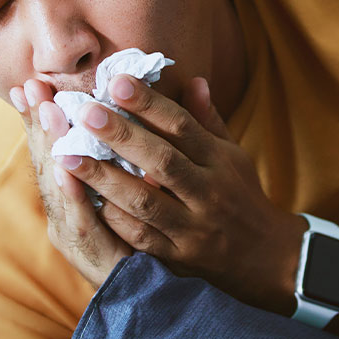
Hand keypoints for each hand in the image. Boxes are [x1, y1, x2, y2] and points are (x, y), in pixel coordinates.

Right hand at [10, 79, 130, 287]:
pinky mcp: (96, 262)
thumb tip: (137, 101)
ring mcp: (78, 241)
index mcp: (74, 200)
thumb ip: (132, 151)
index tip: (31, 83)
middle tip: (32, 88)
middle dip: (39, 126)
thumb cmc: (149, 238)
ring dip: (52, 151)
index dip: (41, 119)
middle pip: (48, 166)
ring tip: (49, 114)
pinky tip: (67, 170)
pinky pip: (82, 226)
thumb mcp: (139, 189)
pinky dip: (73, 198)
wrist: (162, 298)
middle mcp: (67, 219)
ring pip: (58, 192)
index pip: (54, 152)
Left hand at [53, 75, 305, 312]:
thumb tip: (193, 79)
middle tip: (86, 111)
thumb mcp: (233, 156)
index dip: (149, 103)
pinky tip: (84, 199)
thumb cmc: (242, 196)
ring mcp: (193, 228)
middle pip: (162, 160)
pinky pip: (140, 238)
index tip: (116, 81)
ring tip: (68, 155)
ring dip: (104, 178)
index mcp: (220, 161)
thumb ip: (208, 120)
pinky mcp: (178, 257)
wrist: (269, 259)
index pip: (182, 126)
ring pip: (145, 201)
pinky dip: (112, 218)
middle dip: (122, 135)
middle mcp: (209, 192)